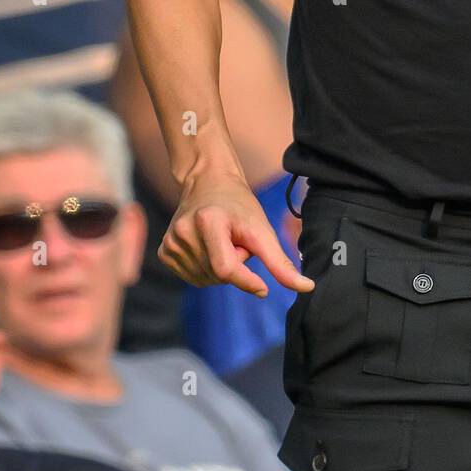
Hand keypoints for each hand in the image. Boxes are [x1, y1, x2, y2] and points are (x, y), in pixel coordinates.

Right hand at [159, 168, 314, 297]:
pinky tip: (208, 248)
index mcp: (208, 221)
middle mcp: (183, 232)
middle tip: (236, 241)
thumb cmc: (240, 206)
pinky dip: (206, 270)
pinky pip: (193, 278)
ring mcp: (170, 243)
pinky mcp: (164, 251)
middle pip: (218, 275)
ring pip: (206, 280)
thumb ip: (280, 262)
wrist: (208, 182)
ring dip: (221, 269)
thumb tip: (306, 288)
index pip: (226, 268)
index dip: (247, 281)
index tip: (263, 288)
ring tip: (222, 242)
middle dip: (236, 266)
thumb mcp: (262, 229)